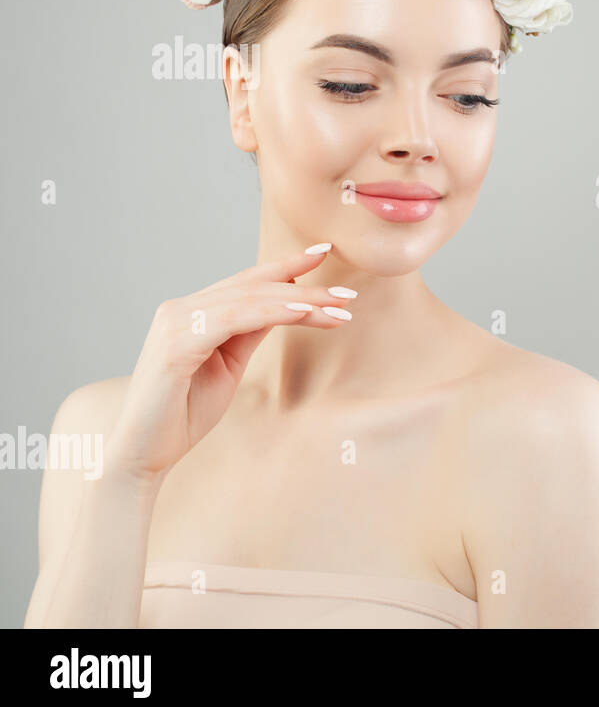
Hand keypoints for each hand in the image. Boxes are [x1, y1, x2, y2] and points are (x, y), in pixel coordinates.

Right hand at [103, 243, 354, 484]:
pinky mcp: (176, 344)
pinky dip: (272, 312)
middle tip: (348, 295)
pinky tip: (303, 312)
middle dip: (306, 289)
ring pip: (251, 300)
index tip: (323, 252)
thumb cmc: (183, 412)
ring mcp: (176, 323)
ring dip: (300, 302)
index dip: (286, 266)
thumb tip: (286, 304)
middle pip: (255, 288)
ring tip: (339, 309)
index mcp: (192, 311)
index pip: (247, 281)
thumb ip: (250, 331)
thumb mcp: (229, 364)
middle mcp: (181, 308)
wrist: (143, 453)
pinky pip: (235, 319)